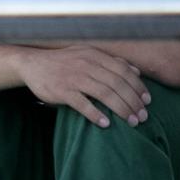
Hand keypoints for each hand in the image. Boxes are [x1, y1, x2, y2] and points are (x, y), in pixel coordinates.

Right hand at [15, 45, 151, 128]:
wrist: (32, 64)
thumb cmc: (63, 62)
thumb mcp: (87, 55)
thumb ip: (111, 62)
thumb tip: (135, 71)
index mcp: (95, 56)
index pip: (124, 72)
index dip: (138, 88)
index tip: (147, 102)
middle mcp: (86, 65)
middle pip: (118, 85)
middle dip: (133, 102)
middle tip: (142, 117)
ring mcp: (73, 78)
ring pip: (105, 94)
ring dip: (121, 110)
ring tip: (131, 122)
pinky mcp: (61, 91)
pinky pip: (83, 104)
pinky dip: (96, 114)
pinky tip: (106, 123)